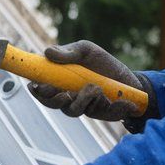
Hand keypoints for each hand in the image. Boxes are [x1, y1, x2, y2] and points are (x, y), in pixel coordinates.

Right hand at [28, 40, 155, 123]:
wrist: (127, 77)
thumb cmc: (101, 62)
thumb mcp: (86, 51)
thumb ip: (68, 52)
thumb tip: (47, 52)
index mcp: (59, 80)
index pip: (40, 87)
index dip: (36, 88)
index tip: (37, 86)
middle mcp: (66, 95)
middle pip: (51, 103)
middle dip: (55, 100)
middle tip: (66, 94)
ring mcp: (81, 106)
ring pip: (72, 110)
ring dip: (83, 100)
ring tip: (97, 88)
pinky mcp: (98, 114)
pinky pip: (100, 114)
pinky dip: (111, 107)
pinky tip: (118, 100)